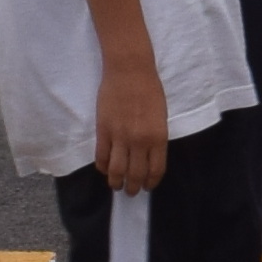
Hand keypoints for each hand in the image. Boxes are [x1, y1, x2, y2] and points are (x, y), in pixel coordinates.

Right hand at [93, 55, 170, 192]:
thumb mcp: (161, 117)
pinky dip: (102, 167)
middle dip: (133, 187)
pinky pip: (101, 156)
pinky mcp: (103, 130)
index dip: (151, 182)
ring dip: (116, 182)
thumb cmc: (150, 89)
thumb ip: (155, 138)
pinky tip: (104, 169)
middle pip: (135, 174)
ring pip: (116, 170)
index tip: (148, 186)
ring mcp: (119, 136)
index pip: (155, 170)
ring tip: (116, 186)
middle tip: (131, 192)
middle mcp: (139, 141)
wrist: (130, 70)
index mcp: (158, 137)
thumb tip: (148, 157)